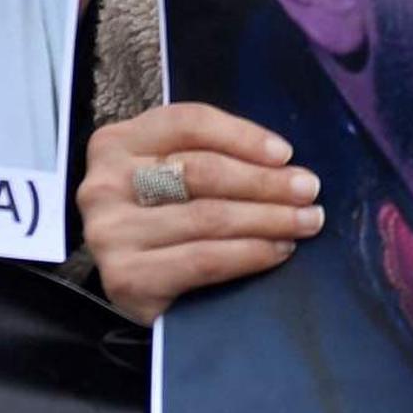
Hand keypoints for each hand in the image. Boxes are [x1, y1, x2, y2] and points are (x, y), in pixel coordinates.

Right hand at [77, 102, 323, 323]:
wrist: (133, 288)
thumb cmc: (162, 219)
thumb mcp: (171, 174)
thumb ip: (209, 156)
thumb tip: (283, 163)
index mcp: (115, 143)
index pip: (187, 123)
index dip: (242, 135)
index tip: (285, 153)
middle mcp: (104, 184)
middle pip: (201, 171)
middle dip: (265, 181)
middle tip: (308, 190)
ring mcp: (111, 233)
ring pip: (208, 217)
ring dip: (268, 219)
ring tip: (305, 221)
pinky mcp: (126, 278)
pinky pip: (203, 260)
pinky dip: (249, 253)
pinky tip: (278, 250)